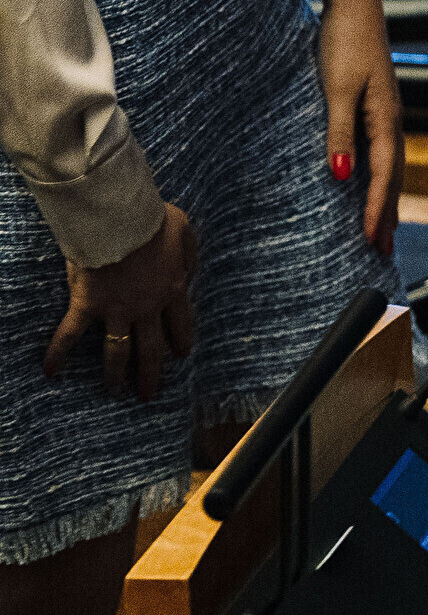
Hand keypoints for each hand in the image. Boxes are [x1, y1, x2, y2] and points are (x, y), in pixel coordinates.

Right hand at [45, 204, 197, 397]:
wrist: (122, 221)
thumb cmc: (154, 221)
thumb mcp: (185, 233)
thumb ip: (189, 256)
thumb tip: (189, 271)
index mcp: (172, 288)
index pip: (180, 322)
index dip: (181, 340)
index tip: (181, 356)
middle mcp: (146, 307)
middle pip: (151, 347)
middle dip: (151, 372)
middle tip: (149, 393)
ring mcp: (117, 310)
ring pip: (118, 350)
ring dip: (115, 374)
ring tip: (114, 392)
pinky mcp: (88, 306)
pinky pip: (70, 333)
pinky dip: (58, 352)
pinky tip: (50, 371)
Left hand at [317, 0, 403, 252]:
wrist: (353, 2)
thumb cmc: (343, 42)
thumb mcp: (335, 88)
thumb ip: (338, 133)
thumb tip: (338, 176)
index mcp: (385, 118)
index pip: (385, 175)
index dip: (378, 210)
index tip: (371, 242)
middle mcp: (390, 119)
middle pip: (395, 177)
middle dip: (388, 213)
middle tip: (382, 250)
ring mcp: (384, 112)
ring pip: (390, 165)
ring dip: (387, 198)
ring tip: (383, 226)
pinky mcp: (373, 104)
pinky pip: (381, 151)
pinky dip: (380, 175)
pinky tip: (369, 180)